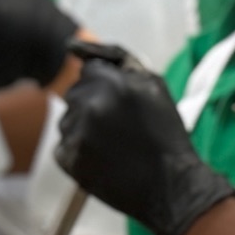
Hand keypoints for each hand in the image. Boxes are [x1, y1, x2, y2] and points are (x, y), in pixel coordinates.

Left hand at [56, 60, 234, 234]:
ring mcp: (77, 134)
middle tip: (120, 128)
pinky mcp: (70, 160)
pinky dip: (78, 152)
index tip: (121, 106)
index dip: (106, 87)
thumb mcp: (153, 84)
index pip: (89, 70)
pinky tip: (103, 159)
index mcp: (111, 83)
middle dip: (93, 105)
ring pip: (67, 120)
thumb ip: (116, 59)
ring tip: (114, 145)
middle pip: (75, 94)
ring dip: (84, 128)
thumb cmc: (165, 133)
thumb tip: (72, 48)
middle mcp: (90, 106)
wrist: (172, 186)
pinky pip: (63, 147)